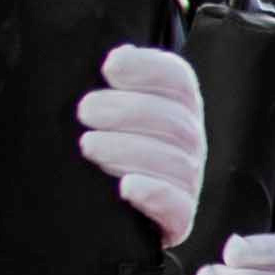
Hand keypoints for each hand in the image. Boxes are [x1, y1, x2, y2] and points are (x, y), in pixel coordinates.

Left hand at [79, 43, 208, 248]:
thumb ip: (111, 87)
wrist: (102, 214)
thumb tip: (118, 54)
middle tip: (85, 111)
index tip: (109, 67)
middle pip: (175, 119)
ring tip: (89, 146)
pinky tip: (125, 187)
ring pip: (175, 161)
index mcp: (177, 108)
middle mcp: (189, 142)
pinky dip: (153, 193)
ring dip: (129, 150)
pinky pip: (177, 207)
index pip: (179, 80)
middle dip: (128, 111)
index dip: (148, 69)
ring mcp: (188, 182)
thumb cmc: (100, 153)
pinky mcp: (179, 220)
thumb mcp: (102, 115)